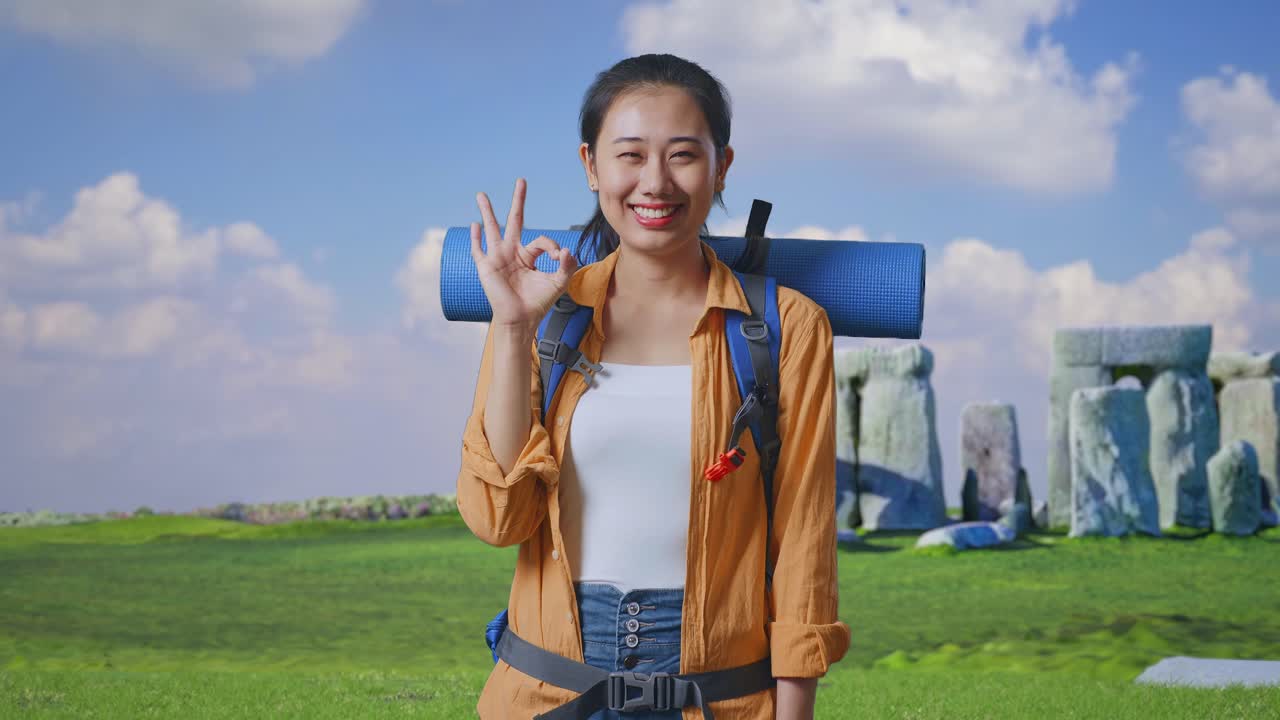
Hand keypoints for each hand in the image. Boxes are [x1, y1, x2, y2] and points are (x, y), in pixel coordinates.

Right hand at [470, 178, 578, 332]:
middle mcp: (512, 252)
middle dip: (519, 201)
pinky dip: (475, 238)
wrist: (521, 320)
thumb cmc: (538, 303)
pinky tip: (474, 225)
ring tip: (481, 195)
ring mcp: (497, 258)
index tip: (559, 258)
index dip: (553, 247)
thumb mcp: (558, 282)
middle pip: (515, 221)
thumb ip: (567, 266)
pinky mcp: (486, 267)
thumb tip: (568, 250)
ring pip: (492, 229)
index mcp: (528, 255)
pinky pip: (478, 250)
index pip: (541, 240)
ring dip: (487, 212)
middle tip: (521, 181)